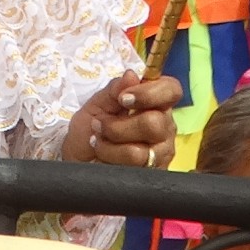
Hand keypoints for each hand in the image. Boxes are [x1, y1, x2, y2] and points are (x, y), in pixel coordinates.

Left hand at [62, 73, 182, 166]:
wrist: (78, 160)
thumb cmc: (90, 129)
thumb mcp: (97, 105)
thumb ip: (114, 90)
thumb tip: (132, 75)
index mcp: (155, 103)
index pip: (171, 89)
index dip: (150, 92)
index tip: (123, 98)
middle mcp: (164, 127)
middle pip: (155, 122)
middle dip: (118, 126)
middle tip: (99, 125)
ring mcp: (162, 153)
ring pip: (142, 150)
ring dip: (110, 144)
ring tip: (98, 142)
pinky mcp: (154, 174)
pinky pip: (134, 166)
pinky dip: (110, 158)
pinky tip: (103, 158)